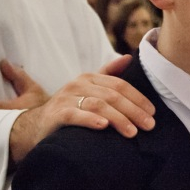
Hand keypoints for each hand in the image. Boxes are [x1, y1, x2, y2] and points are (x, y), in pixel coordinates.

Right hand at [5, 56, 155, 165]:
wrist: (36, 126)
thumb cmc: (69, 108)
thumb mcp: (88, 90)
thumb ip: (108, 74)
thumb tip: (128, 57)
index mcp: (89, 78)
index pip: (119, 85)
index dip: (138, 98)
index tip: (153, 113)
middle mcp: (78, 84)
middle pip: (112, 95)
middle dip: (133, 110)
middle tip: (149, 125)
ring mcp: (66, 98)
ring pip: (98, 105)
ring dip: (118, 118)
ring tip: (132, 132)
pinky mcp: (57, 114)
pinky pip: (76, 115)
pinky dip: (91, 120)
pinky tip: (104, 127)